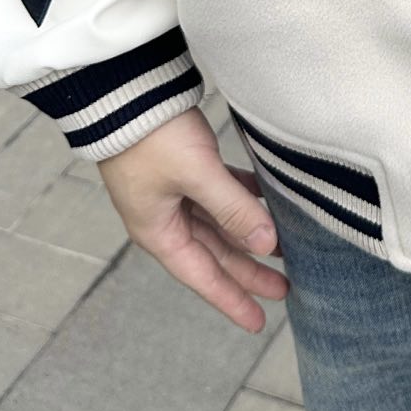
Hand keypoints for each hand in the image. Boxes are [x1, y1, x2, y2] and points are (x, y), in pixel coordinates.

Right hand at [98, 106, 288, 331]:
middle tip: (286, 288)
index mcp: (159, 231)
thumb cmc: (152, 136)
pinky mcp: (184, 165)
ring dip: (249, 234)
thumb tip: (267, 245)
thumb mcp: (196, 175)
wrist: (124, 88)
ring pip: (219, 224)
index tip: (259, 323)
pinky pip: (219, 192)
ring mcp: (174, 191)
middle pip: (215, 253)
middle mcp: (165, 217)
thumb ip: (234, 209)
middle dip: (249, 271)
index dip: (232, 299)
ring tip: (284, 247)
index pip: (203, 275)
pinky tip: (267, 200)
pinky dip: (243, 198)